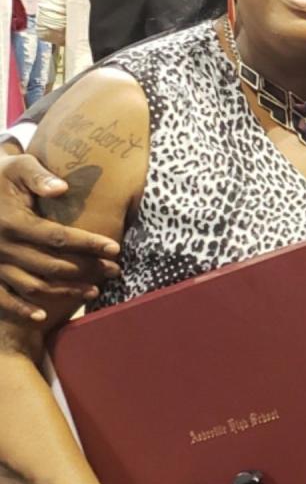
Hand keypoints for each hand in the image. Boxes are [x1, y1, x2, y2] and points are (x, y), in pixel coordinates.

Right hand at [0, 153, 120, 321]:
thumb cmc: (0, 176)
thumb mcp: (17, 167)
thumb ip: (39, 176)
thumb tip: (62, 188)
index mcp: (13, 222)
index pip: (58, 238)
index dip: (88, 244)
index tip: (115, 249)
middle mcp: (3, 247)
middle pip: (52, 265)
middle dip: (87, 269)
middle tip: (115, 270)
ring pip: (33, 285)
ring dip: (65, 292)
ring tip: (94, 290)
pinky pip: (2, 298)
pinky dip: (21, 309)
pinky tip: (42, 316)